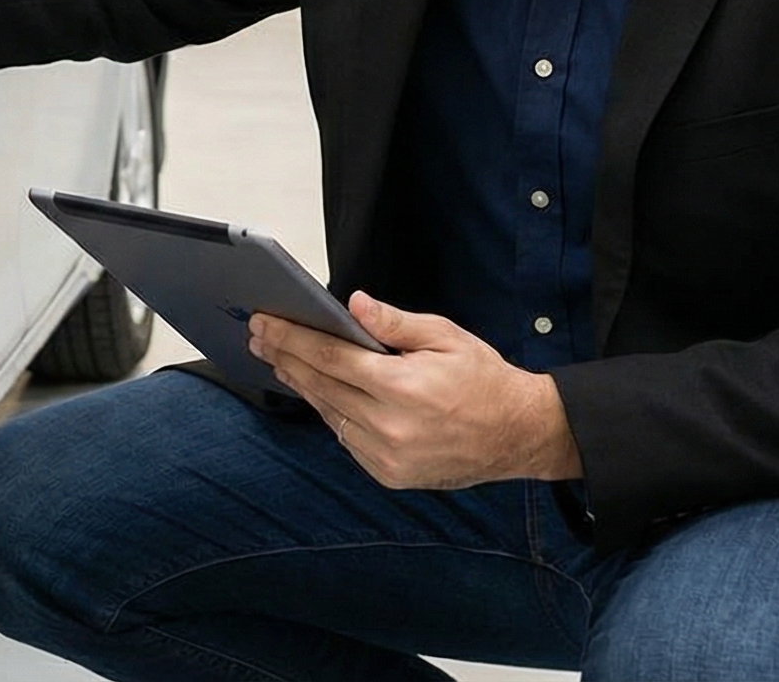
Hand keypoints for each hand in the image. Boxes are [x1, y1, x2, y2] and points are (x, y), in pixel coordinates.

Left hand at [246, 291, 580, 490]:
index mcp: (402, 387)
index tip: (266, 323)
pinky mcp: (389, 474)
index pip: (331, 356)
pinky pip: (346, 439)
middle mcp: (389, 426)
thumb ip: (395, 323)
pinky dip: (330, 413)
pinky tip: (318, 392)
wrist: (518, 434)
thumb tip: (352, 304)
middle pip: (321, 386)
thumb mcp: (446, 336)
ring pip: (329, 414)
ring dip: (302, 385)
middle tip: (260, 337)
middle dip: (286, 357)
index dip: (292, 337)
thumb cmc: (484, 379)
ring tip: (280, 360)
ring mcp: (387, 456)